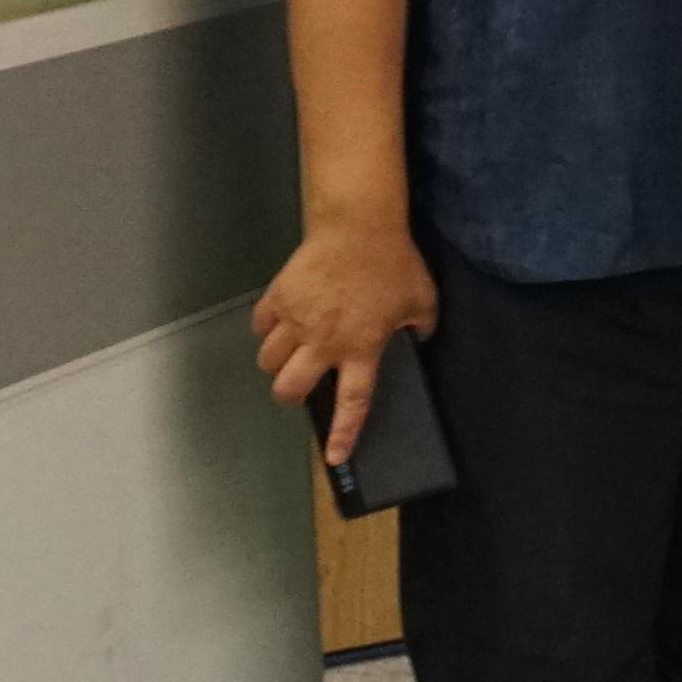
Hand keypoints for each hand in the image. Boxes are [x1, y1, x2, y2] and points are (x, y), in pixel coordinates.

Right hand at [254, 219, 440, 466]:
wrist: (359, 225)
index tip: (334, 457)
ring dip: (276, 364)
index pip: (353, 401)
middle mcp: (324, 340)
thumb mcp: (421, 302)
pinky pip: (260, 326)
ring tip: (289, 355)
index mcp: (361, 347)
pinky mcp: (278, 297)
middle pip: (289, 388)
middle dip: (289, 396)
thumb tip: (415, 342)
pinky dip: (266, 331)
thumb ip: (419, 329)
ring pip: (268, 361)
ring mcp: (297, 319)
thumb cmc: (394, 263)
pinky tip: (280, 325)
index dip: (343, 433)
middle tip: (299, 387)